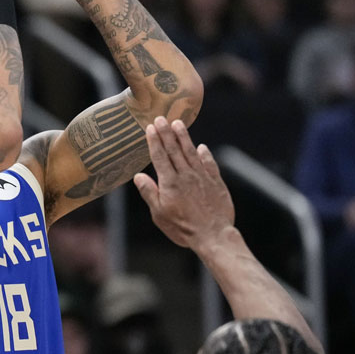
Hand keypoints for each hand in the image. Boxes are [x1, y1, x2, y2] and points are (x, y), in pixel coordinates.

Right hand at [133, 116, 233, 249]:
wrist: (213, 235)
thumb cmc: (183, 228)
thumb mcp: (160, 215)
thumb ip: (150, 193)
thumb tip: (139, 176)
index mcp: (170, 183)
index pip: (160, 157)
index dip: (154, 141)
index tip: (150, 128)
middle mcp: (185, 175)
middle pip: (174, 150)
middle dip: (166, 133)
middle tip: (161, 118)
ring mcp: (202, 177)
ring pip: (191, 152)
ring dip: (184, 137)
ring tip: (178, 124)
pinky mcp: (216, 182)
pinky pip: (209, 164)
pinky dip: (205, 154)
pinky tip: (201, 147)